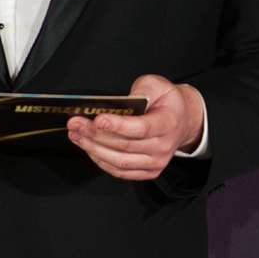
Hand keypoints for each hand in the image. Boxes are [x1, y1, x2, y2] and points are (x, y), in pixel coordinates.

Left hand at [68, 76, 205, 180]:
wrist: (182, 120)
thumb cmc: (167, 102)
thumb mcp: (158, 85)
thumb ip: (142, 89)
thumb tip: (122, 101)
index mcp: (167, 123)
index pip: (140, 128)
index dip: (117, 126)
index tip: (98, 120)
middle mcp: (163, 147)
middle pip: (124, 145)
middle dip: (95, 134)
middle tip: (76, 124)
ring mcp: (156, 162)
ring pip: (119, 161)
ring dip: (93, 149)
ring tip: (76, 135)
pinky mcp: (148, 172)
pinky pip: (120, 171)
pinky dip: (101, 161)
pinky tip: (89, 148)